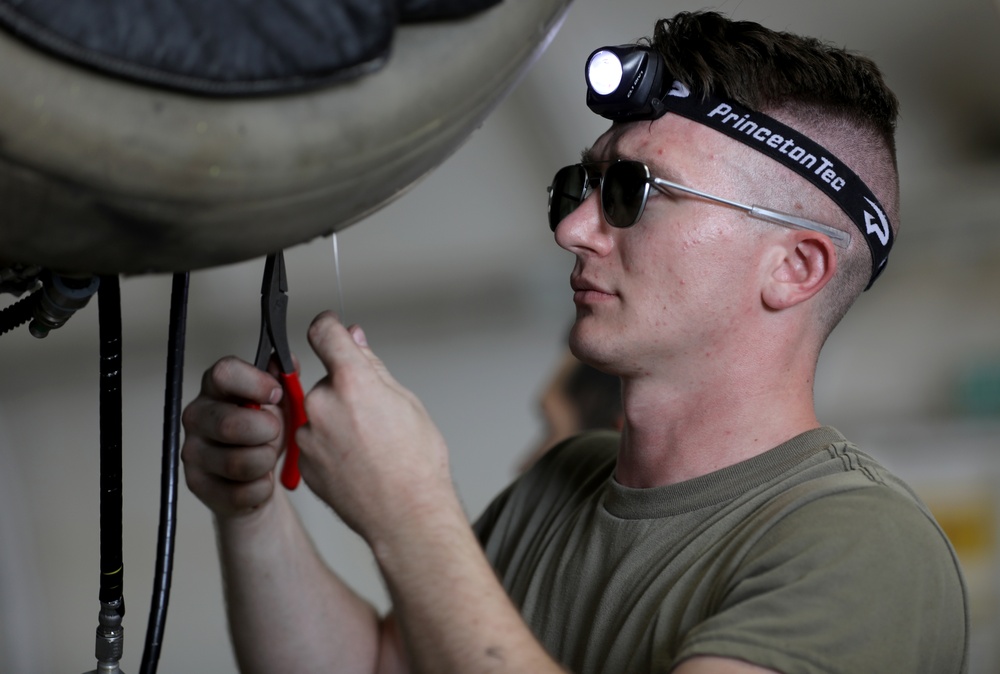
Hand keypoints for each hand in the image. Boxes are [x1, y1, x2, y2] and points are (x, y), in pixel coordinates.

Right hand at [181, 356, 286, 519]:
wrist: (258, 478)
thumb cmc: (266, 433)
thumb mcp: (280, 402)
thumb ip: (284, 378)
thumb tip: (288, 362)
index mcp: (216, 388)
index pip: (224, 373)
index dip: (255, 382)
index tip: (277, 393)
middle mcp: (197, 416)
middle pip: (230, 424)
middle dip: (266, 431)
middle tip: (275, 432)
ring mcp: (192, 451)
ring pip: (238, 462)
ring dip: (266, 461)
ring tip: (268, 456)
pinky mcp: (197, 484)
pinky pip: (240, 492)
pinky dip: (262, 487)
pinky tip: (261, 479)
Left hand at [297, 311, 458, 545]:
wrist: (407, 516)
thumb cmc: (416, 464)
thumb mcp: (407, 402)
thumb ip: (373, 366)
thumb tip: (356, 340)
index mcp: (353, 381)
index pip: (324, 333)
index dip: (329, 326)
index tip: (330, 328)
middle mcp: (323, 404)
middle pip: (326, 380)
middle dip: (345, 390)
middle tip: (374, 418)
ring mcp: (308, 435)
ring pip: (319, 412)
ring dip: (336, 421)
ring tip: (368, 448)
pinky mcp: (302, 461)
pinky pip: (313, 440)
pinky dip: (329, 446)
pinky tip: (355, 464)